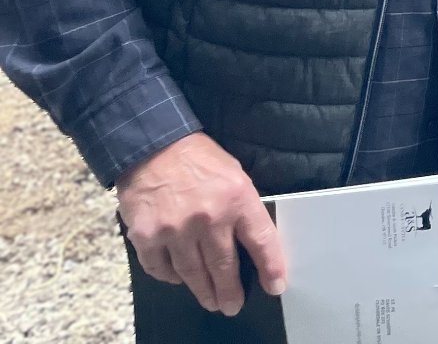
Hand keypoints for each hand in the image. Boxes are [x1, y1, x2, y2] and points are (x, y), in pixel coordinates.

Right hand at [116, 133, 285, 313]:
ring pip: (193, 274)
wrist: (154, 146)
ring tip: (211, 301)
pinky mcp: (147, 237)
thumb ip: (243, 208)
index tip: (276, 286)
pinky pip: (161, 269)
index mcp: (238, 198)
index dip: (271, 267)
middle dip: (230, 291)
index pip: (261, 240)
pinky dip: (171, 277)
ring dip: (203, 291)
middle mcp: (209, 218)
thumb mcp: (235, 175)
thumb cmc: (199, 160)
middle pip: (224, 267)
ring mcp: (176, 230)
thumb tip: (251, 244)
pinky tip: (179, 278)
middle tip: (232, 306)